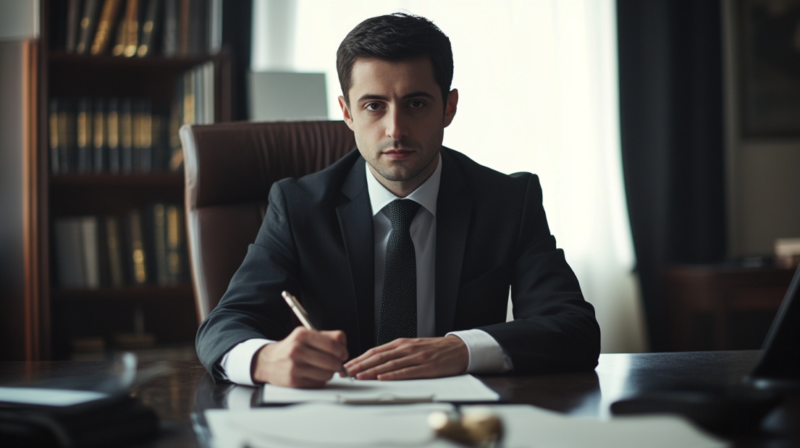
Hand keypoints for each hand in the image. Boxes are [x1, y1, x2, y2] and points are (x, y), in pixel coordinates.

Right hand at [251, 327, 347, 387]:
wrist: (268, 361)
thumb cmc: (291, 348)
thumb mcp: (306, 336)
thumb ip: (328, 337)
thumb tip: (344, 348)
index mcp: (302, 334)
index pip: (333, 343)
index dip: (342, 351)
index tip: (342, 354)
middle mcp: (297, 349)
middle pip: (332, 360)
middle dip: (337, 364)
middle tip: (336, 364)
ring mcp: (295, 366)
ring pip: (327, 374)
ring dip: (329, 373)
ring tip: (322, 369)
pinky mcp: (294, 381)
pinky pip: (318, 383)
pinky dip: (320, 380)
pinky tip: (313, 375)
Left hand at [343, 335, 467, 380]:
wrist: (458, 349)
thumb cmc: (435, 350)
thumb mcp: (413, 347)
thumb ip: (396, 353)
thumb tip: (376, 363)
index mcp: (402, 343)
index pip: (375, 351)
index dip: (360, 358)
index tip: (347, 366)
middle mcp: (407, 348)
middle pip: (379, 357)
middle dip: (361, 365)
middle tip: (347, 372)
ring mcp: (417, 357)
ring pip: (390, 364)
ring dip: (372, 371)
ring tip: (359, 376)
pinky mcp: (427, 367)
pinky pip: (407, 371)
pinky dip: (393, 375)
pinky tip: (382, 378)